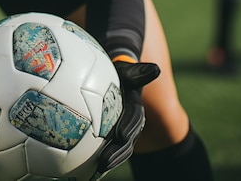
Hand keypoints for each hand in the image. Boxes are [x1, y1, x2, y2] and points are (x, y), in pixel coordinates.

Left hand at [96, 60, 159, 174]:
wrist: (118, 77)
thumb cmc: (121, 72)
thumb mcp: (129, 70)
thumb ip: (139, 72)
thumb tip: (156, 69)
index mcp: (135, 108)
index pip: (134, 119)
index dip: (129, 128)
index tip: (121, 135)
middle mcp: (130, 123)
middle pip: (126, 141)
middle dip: (117, 153)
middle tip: (104, 162)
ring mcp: (122, 130)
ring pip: (118, 148)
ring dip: (109, 159)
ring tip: (96, 169)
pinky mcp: (111, 135)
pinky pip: (105, 146)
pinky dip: (96, 156)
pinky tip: (84, 168)